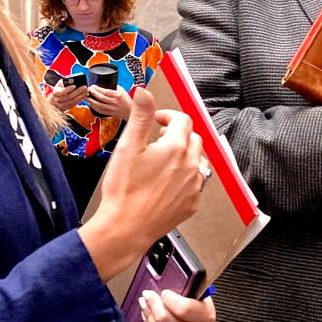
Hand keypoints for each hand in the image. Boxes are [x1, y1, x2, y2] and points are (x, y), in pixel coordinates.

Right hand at [48, 80, 87, 111]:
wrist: (54, 100)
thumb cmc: (59, 89)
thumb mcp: (59, 84)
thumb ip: (65, 81)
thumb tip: (73, 79)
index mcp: (56, 92)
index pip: (62, 91)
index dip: (68, 89)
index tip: (74, 85)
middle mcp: (58, 100)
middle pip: (69, 96)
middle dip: (78, 91)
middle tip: (85, 87)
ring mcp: (62, 105)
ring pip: (73, 101)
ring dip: (81, 95)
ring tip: (86, 90)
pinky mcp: (67, 108)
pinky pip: (75, 104)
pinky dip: (80, 99)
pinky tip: (84, 95)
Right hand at [79, 89, 203, 279]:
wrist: (125, 228)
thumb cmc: (124, 191)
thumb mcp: (128, 146)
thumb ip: (140, 116)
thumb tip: (144, 93)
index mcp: (176, 148)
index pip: (183, 120)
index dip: (168, 115)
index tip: (157, 120)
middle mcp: (191, 166)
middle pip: (193, 138)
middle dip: (177, 134)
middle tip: (159, 139)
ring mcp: (193, 186)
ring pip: (197, 161)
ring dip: (184, 156)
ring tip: (162, 161)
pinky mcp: (191, 204)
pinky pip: (195, 183)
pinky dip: (185, 177)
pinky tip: (166, 182)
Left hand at [87, 85, 132, 119]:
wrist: (130, 111)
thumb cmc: (127, 100)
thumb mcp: (122, 91)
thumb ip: (115, 87)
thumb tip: (108, 82)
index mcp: (117, 95)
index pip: (105, 92)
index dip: (97, 89)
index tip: (92, 86)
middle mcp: (114, 102)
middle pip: (100, 98)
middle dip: (92, 93)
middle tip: (87, 90)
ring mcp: (112, 109)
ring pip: (98, 105)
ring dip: (91, 101)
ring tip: (86, 97)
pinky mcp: (110, 113)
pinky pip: (100, 111)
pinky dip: (94, 107)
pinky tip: (91, 104)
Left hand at [140, 289, 215, 321]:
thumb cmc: (196, 305)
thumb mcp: (195, 292)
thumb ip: (184, 286)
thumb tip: (165, 275)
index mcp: (206, 315)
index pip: (183, 308)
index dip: (169, 299)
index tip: (163, 292)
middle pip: (167, 321)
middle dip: (153, 305)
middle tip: (147, 295)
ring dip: (148, 316)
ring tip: (145, 305)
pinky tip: (148, 320)